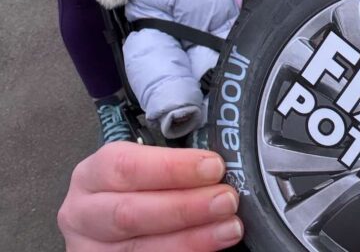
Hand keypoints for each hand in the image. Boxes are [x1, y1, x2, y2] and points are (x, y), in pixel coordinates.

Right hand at [58, 142, 242, 250]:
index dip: (173, 168)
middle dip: (185, 207)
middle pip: (131, 213)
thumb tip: (217, 165)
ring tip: (228, 228)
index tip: (214, 167)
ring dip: (191, 240)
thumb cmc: (137, 187)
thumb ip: (172, 164)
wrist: (110, 219)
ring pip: (139, 249)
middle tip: (226, 200)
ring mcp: (90, 250)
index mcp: (93, 174)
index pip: (128, 167)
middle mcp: (83, 214)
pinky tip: (209, 250)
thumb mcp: (145, 166)